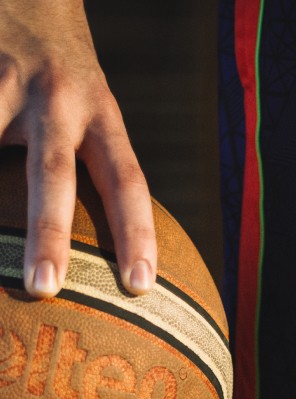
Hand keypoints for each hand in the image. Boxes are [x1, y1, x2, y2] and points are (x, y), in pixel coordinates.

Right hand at [0, 0, 156, 297]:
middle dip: (49, 233)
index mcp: (100, 113)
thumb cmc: (59, 72)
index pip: (127, 180)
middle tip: (44, 288)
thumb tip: (90, 243)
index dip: (137, 233)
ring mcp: (6, 82)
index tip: (140, 285)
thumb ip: (90, 159)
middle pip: (54, 174)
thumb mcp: (89, 105)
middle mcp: (58, 100)